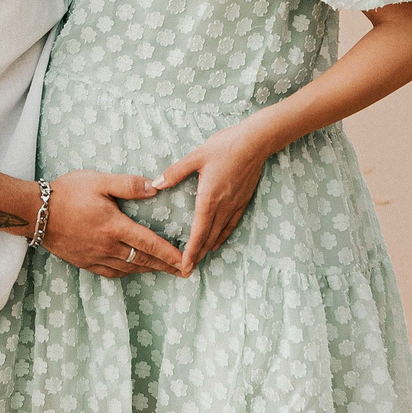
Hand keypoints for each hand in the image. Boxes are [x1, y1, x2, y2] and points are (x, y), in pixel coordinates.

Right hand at [45, 169, 186, 277]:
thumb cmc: (67, 192)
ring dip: (148, 270)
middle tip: (184, 272)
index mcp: (114, 226)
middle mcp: (107, 246)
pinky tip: (131, 270)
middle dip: (165, 266)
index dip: (170, 254)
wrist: (35, 212)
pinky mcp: (83, 262)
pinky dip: (126, 273)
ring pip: (128, 268)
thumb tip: (155, 187)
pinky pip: (110, 272)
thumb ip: (128, 184)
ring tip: (163, 270)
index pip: (150, 244)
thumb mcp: (98, 181)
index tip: (186, 262)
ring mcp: (95, 256)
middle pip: (143, 260)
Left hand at [155, 122, 276, 275]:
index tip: (183, 266)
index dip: (190, 251)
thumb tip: (156, 184)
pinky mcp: (243, 200)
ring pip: (220, 233)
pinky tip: (217, 242)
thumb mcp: (196, 156)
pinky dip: (223, 236)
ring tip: (198, 260)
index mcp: (208, 198)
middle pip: (208, 238)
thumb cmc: (224, 146)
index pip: (198, 232)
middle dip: (197, 255)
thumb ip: (175, 172)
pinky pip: (232, 224)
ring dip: (208, 248)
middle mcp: (222, 206)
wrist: (255, 141)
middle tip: (186, 270)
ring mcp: (234, 205)